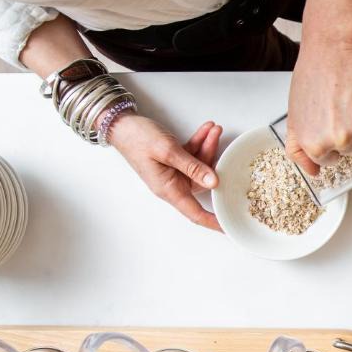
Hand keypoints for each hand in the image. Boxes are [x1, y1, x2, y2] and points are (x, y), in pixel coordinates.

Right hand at [110, 114, 222, 229]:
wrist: (121, 125)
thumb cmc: (137, 138)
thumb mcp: (167, 150)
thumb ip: (192, 166)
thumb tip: (214, 182)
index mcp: (168, 189)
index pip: (195, 213)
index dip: (214, 222)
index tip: (230, 226)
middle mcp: (172, 184)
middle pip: (203, 180)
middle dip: (212, 157)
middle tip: (217, 135)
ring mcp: (174, 173)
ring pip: (200, 165)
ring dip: (207, 146)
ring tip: (213, 129)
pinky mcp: (174, 161)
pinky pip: (193, 156)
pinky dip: (199, 143)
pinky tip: (206, 130)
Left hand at [285, 45, 351, 175]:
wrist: (332, 50)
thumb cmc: (312, 78)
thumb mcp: (295, 117)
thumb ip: (299, 149)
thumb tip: (313, 173)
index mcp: (315, 144)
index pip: (328, 160)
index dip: (328, 140)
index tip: (327, 123)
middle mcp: (338, 141)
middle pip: (349, 149)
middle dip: (345, 130)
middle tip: (336, 106)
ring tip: (348, 98)